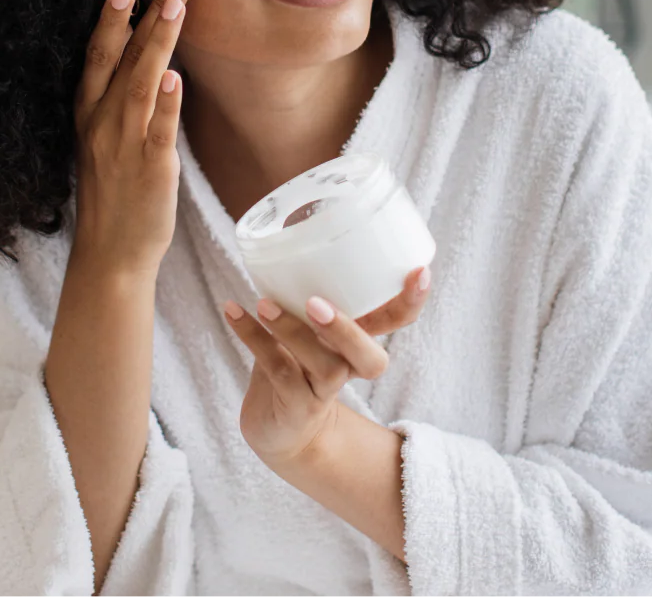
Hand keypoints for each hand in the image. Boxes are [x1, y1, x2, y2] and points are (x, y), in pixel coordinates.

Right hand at [70, 0, 197, 277]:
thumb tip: (153, 64)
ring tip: (176, 5)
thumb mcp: (105, 141)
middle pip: (120, 57)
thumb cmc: (113, 195)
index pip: (97, 55)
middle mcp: (102, 122)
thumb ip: (123, 103)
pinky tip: (176, 75)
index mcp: (89, 113)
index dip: (111, 17)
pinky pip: (159, 130)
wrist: (111, 253)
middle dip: (143, 13)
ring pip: (141, 82)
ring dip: (158, 41)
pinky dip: (166, 103)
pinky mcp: (151, 168)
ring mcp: (125, 143)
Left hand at [222, 265, 431, 466]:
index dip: (412, 301)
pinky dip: (252, 337)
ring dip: (292, 332)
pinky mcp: (296, 405)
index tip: (419, 271)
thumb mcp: (308, 321)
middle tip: (317, 303)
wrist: (280, 427)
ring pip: (321, 366)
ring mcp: (324, 390)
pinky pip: (277, 369)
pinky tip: (232, 310)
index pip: (397, 321)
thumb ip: (305, 285)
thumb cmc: (297, 361)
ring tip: (264, 304)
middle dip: (348, 330)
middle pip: (370, 359)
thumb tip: (288, 224)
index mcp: (360, 339)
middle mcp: (349, 366)